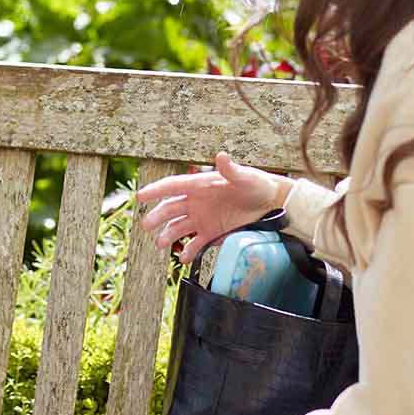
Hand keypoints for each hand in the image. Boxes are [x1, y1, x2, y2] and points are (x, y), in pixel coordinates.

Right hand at [137, 151, 292, 263]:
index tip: (140, 197)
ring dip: (167, 235)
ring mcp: (202, 218)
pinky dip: (188, 251)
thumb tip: (221, 156)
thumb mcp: (245, 177)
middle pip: (170, 209)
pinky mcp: (212, 232)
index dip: (155, 191)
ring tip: (160, 244)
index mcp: (200, 185)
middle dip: (157, 216)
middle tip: (146, 224)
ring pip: (178, 227)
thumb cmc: (257, 185)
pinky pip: (195, 243)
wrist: (272, 203)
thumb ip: (231, 170)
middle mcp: (196, 202)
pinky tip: (183, 258)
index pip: (173, 187)